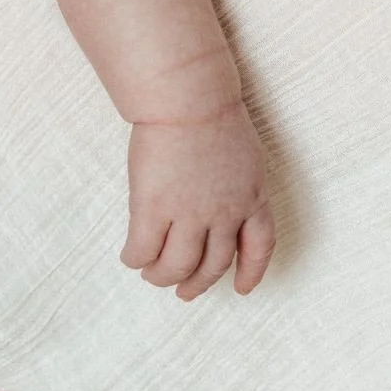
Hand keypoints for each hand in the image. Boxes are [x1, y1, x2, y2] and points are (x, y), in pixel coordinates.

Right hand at [122, 103, 275, 299]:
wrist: (188, 99)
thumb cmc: (213, 113)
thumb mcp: (245, 155)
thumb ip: (238, 185)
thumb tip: (222, 205)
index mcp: (252, 197)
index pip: (260, 246)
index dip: (251, 272)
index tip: (242, 289)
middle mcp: (225, 214)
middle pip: (214, 265)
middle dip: (198, 283)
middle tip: (184, 291)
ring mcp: (190, 215)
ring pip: (177, 266)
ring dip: (163, 276)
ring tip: (152, 274)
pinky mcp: (155, 210)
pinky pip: (144, 250)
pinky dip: (136, 258)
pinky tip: (131, 256)